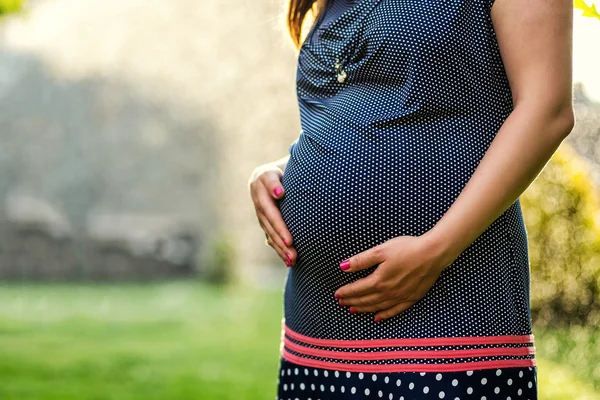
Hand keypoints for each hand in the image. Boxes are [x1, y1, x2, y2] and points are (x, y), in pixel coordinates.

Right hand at [248, 162, 295, 266]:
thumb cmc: (282, 167)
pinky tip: (289, 260)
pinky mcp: (264, 221)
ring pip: (269, 232)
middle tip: (293, 252)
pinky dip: (279, 249)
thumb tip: (279, 194)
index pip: (270, 209)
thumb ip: (276, 180)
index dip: (279, 225)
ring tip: (293, 260)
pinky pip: (270, 236)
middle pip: (270, 224)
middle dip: (281, 239)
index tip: (289, 239)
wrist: (273, 171)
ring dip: (280, 248)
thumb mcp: (279, 167)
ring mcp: (260, 212)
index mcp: (260, 185)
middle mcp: (258, 200)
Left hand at [333, 234, 451, 321]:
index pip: (357, 289)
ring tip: (353, 310)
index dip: (346, 292)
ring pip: (377, 307)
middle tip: (342, 303)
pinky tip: (377, 318)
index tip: (337, 294)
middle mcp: (388, 292)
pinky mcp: (412, 298)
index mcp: (379, 280)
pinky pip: (394, 311)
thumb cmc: (407, 248)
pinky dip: (384, 315)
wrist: (433, 254)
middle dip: (352, 301)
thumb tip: (343, 267)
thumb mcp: (381, 250)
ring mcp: (400, 297)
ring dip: (364, 309)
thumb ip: (361, 260)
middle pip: (365, 300)